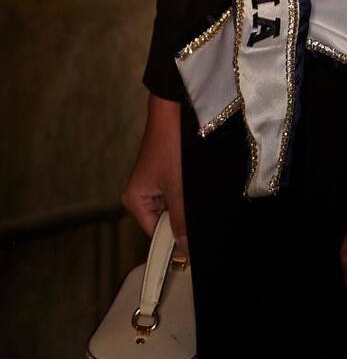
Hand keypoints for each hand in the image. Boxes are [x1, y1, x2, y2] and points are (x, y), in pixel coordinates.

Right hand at [121, 94, 187, 249]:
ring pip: (176, 205)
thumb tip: (185, 248)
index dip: (175, 238)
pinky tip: (198, 182)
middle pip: (166, 219)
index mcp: (134, 200)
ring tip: (197, 189)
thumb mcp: (177, 188)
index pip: (155, 233)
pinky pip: (179, 190)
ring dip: (188, 202)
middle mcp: (142, 193)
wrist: (176, 109)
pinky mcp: (168, 171)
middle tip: (199, 210)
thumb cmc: (170, 144)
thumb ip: (181, 220)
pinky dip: (189, 190)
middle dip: (183, 217)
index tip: (195, 244)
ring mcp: (155, 182)